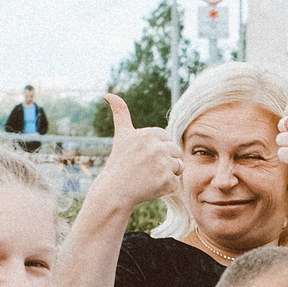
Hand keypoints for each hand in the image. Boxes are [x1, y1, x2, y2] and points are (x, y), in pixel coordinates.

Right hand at [91, 92, 187, 216]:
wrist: (114, 191)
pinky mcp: (166, 181)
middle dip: (165, 161)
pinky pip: (176, 183)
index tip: (144, 156)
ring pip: (179, 167)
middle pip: (176, 152)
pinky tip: (150, 187)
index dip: (159, 150)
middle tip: (146, 169)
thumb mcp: (121, 135)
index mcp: (149, 134)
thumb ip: (120, 113)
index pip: (168, 139)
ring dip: (167, 174)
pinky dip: (166, 188)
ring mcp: (162, 164)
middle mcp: (156, 146)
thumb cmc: (119, 163)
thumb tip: (108, 94)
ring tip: (149, 177)